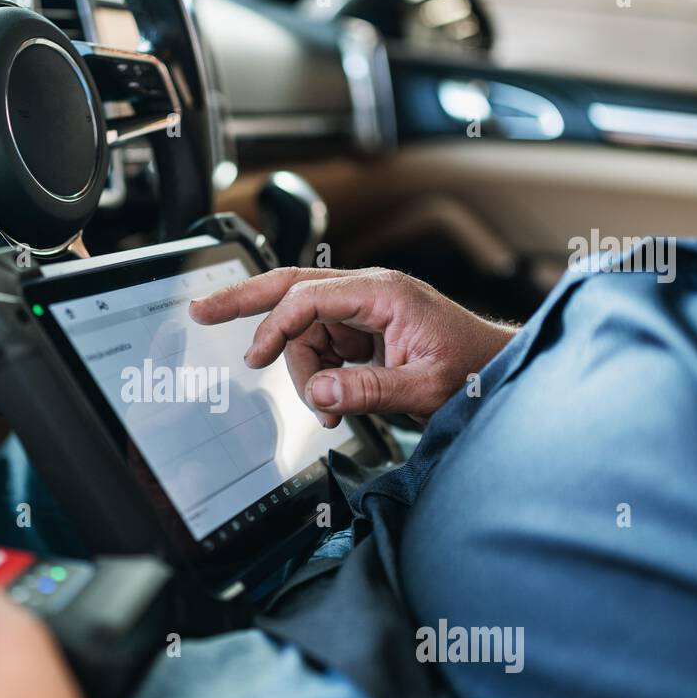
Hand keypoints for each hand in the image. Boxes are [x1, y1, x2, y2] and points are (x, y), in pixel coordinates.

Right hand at [190, 267, 516, 425]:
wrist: (496, 372)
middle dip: (244, 301)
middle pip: (290, 288)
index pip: (308, 297)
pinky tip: (336, 402)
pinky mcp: (362, 334)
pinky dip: (319, 379)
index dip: (275, 327)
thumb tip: (323, 391)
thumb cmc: (474, 368)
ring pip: (303, 335)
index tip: (256, 358)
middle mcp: (367, 295)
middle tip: (200, 310)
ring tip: (332, 409)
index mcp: (382, 293)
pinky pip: (321, 351)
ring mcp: (363, 314)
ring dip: (305, 374)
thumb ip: (371, 390)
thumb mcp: (425, 386)